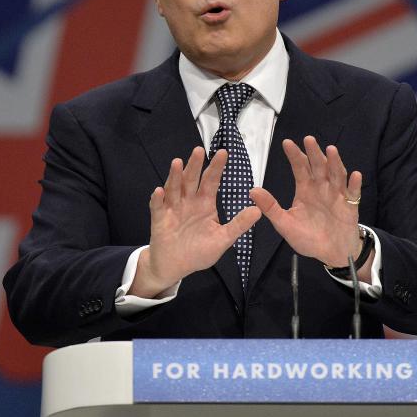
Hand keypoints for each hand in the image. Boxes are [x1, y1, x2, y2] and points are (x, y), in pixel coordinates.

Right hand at [131, 147, 261, 297]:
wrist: (176, 266)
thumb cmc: (199, 252)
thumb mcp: (222, 239)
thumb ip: (238, 225)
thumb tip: (258, 211)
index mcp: (205, 204)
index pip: (211, 181)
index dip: (216, 168)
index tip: (224, 153)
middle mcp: (188, 201)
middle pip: (192, 180)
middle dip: (195, 165)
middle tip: (199, 150)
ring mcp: (173, 208)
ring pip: (174, 188)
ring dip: (175, 176)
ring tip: (177, 163)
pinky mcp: (159, 219)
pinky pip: (157, 207)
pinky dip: (157, 199)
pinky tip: (159, 191)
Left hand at [250, 136, 370, 278]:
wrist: (331, 253)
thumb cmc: (308, 237)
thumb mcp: (285, 224)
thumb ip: (270, 208)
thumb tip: (252, 191)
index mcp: (305, 190)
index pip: (299, 168)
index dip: (294, 156)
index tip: (286, 143)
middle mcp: (321, 188)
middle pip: (318, 167)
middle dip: (314, 153)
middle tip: (309, 139)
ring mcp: (337, 195)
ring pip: (336, 175)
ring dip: (335, 163)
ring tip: (331, 150)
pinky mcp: (350, 206)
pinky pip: (353, 193)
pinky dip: (354, 184)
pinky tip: (355, 175)